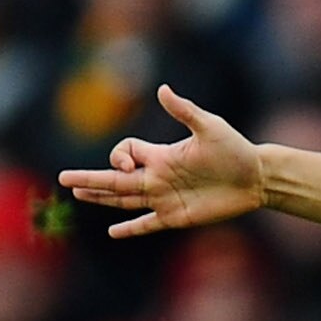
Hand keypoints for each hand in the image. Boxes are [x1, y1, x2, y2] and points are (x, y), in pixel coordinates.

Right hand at [59, 85, 265, 238]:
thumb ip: (184, 110)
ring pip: (125, 199)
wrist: (258, 178)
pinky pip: (148, 223)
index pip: (126, 152)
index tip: (128, 163)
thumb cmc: (235, 149)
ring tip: (78, 195)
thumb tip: (162, 88)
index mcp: (161, 155)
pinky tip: (112, 231)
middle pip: (115, 179)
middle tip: (63, 179)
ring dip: (101, 198)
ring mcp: (165, 198)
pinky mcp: (177, 216)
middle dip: (89, 178)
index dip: (118, 155)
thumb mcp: (210, 127)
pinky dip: (131, 228)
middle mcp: (158, 177)